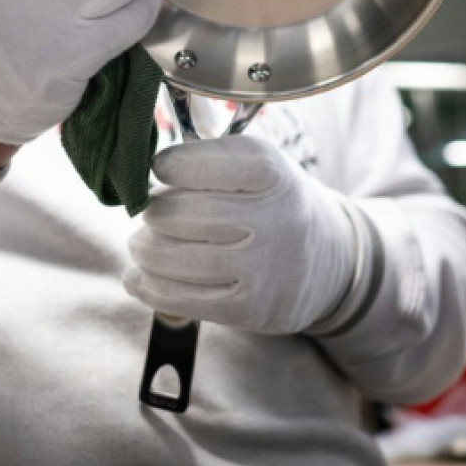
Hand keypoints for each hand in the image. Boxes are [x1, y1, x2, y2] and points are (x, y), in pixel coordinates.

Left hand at [123, 134, 358, 334]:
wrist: (330, 260)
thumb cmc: (273, 202)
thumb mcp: (259, 163)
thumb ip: (207, 156)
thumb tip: (141, 166)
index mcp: (271, 172)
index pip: (196, 164)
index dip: (167, 166)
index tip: (160, 169)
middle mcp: (273, 218)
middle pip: (182, 214)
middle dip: (153, 213)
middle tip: (149, 213)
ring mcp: (263, 267)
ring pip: (176, 259)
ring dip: (145, 251)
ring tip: (141, 244)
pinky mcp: (251, 308)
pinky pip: (182, 300)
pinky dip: (148, 287)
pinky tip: (135, 277)